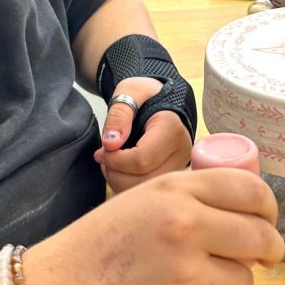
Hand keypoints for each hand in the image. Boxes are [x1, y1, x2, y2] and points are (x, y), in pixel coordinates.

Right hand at [21, 168, 284, 284]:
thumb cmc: (98, 247)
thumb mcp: (142, 201)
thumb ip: (190, 200)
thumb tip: (247, 215)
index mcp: (175, 192)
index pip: (250, 191)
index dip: (268, 207)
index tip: (267, 220)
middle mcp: (186, 226)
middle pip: (261, 236)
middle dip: (269, 249)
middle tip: (264, 256)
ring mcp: (189, 275)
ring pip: (245, 280)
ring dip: (228, 284)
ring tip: (189, 283)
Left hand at [94, 77, 191, 191]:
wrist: (159, 100)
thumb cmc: (143, 95)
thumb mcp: (128, 92)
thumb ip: (118, 115)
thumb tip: (111, 144)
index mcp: (172, 128)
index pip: (142, 160)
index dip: (115, 160)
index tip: (102, 150)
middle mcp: (182, 152)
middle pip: (144, 180)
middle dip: (116, 173)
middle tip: (104, 157)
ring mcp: (180, 167)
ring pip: (146, 190)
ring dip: (119, 181)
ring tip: (111, 162)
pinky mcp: (172, 176)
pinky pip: (147, 191)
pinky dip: (127, 186)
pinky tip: (121, 170)